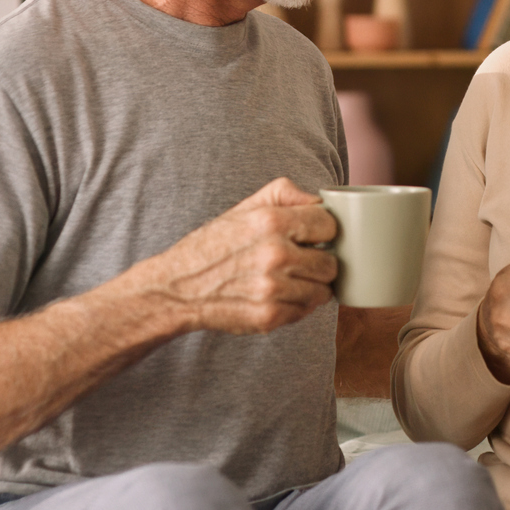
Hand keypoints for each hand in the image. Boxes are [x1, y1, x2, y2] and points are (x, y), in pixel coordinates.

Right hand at [120, 177, 337, 336]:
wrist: (177, 288)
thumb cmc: (213, 246)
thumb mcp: (243, 208)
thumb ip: (283, 193)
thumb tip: (319, 200)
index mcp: (271, 222)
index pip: (330, 225)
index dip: (323, 231)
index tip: (313, 237)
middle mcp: (275, 255)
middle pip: (332, 262)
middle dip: (320, 261)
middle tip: (301, 261)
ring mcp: (274, 289)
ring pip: (324, 290)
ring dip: (311, 286)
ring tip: (288, 280)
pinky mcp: (270, 317)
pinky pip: (306, 311)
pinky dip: (297, 305)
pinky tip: (277, 295)